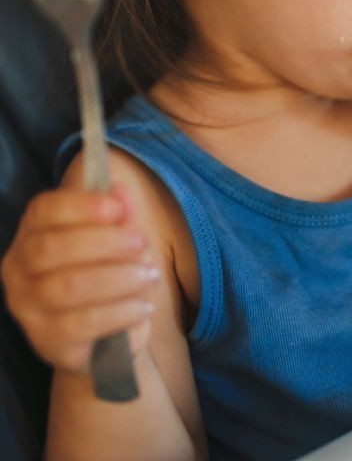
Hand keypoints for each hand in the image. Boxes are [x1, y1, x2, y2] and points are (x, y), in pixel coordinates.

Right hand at [1, 185, 158, 373]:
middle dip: (104, 242)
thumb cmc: (108, 270)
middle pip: (50, 249)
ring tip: (149, 275)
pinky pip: (80, 325)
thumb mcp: (117, 236)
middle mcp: (19, 270)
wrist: (107, 332)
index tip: (118, 208)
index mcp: (33, 233)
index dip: (81, 205)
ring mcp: (28, 309)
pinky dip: (119, 312)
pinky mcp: (46, 341)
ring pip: (67, 287)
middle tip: (142, 243)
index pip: (43, 210)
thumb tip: (122, 193)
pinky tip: (142, 306)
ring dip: (119, 277)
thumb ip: (118, 212)